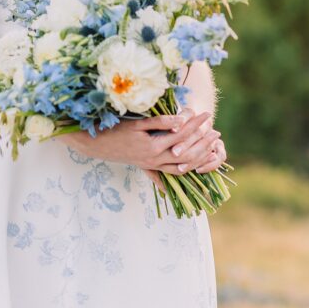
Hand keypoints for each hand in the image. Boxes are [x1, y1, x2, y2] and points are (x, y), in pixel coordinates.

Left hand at [53, 108, 215, 178]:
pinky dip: (169, 121)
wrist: (93, 142)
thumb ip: (153, 174)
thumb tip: (166, 191)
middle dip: (202, 141)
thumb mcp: (137, 163)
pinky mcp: (136, 130)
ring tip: (203, 115)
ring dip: (191, 127)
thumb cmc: (118, 149)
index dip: (202, 157)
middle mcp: (152, 157)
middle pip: (184, 152)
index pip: (185, 165)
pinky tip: (180, 115)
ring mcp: (144, 144)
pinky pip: (156, 125)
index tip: (215, 146)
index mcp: (155, 165)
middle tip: (215, 129)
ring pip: (174, 138)